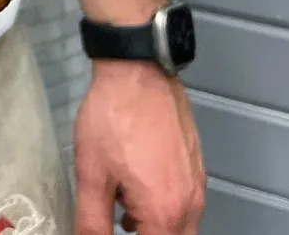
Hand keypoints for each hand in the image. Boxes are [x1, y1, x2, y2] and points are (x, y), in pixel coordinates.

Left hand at [73, 61, 205, 234]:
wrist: (137, 71)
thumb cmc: (113, 119)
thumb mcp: (92, 174)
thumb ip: (92, 220)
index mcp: (165, 213)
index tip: (115, 225)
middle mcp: (191, 205)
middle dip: (147, 234)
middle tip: (118, 218)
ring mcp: (197, 184)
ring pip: (181, 225)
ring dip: (154, 224)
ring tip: (120, 205)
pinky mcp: (196, 166)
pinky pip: (185, 202)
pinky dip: (163, 205)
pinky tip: (135, 185)